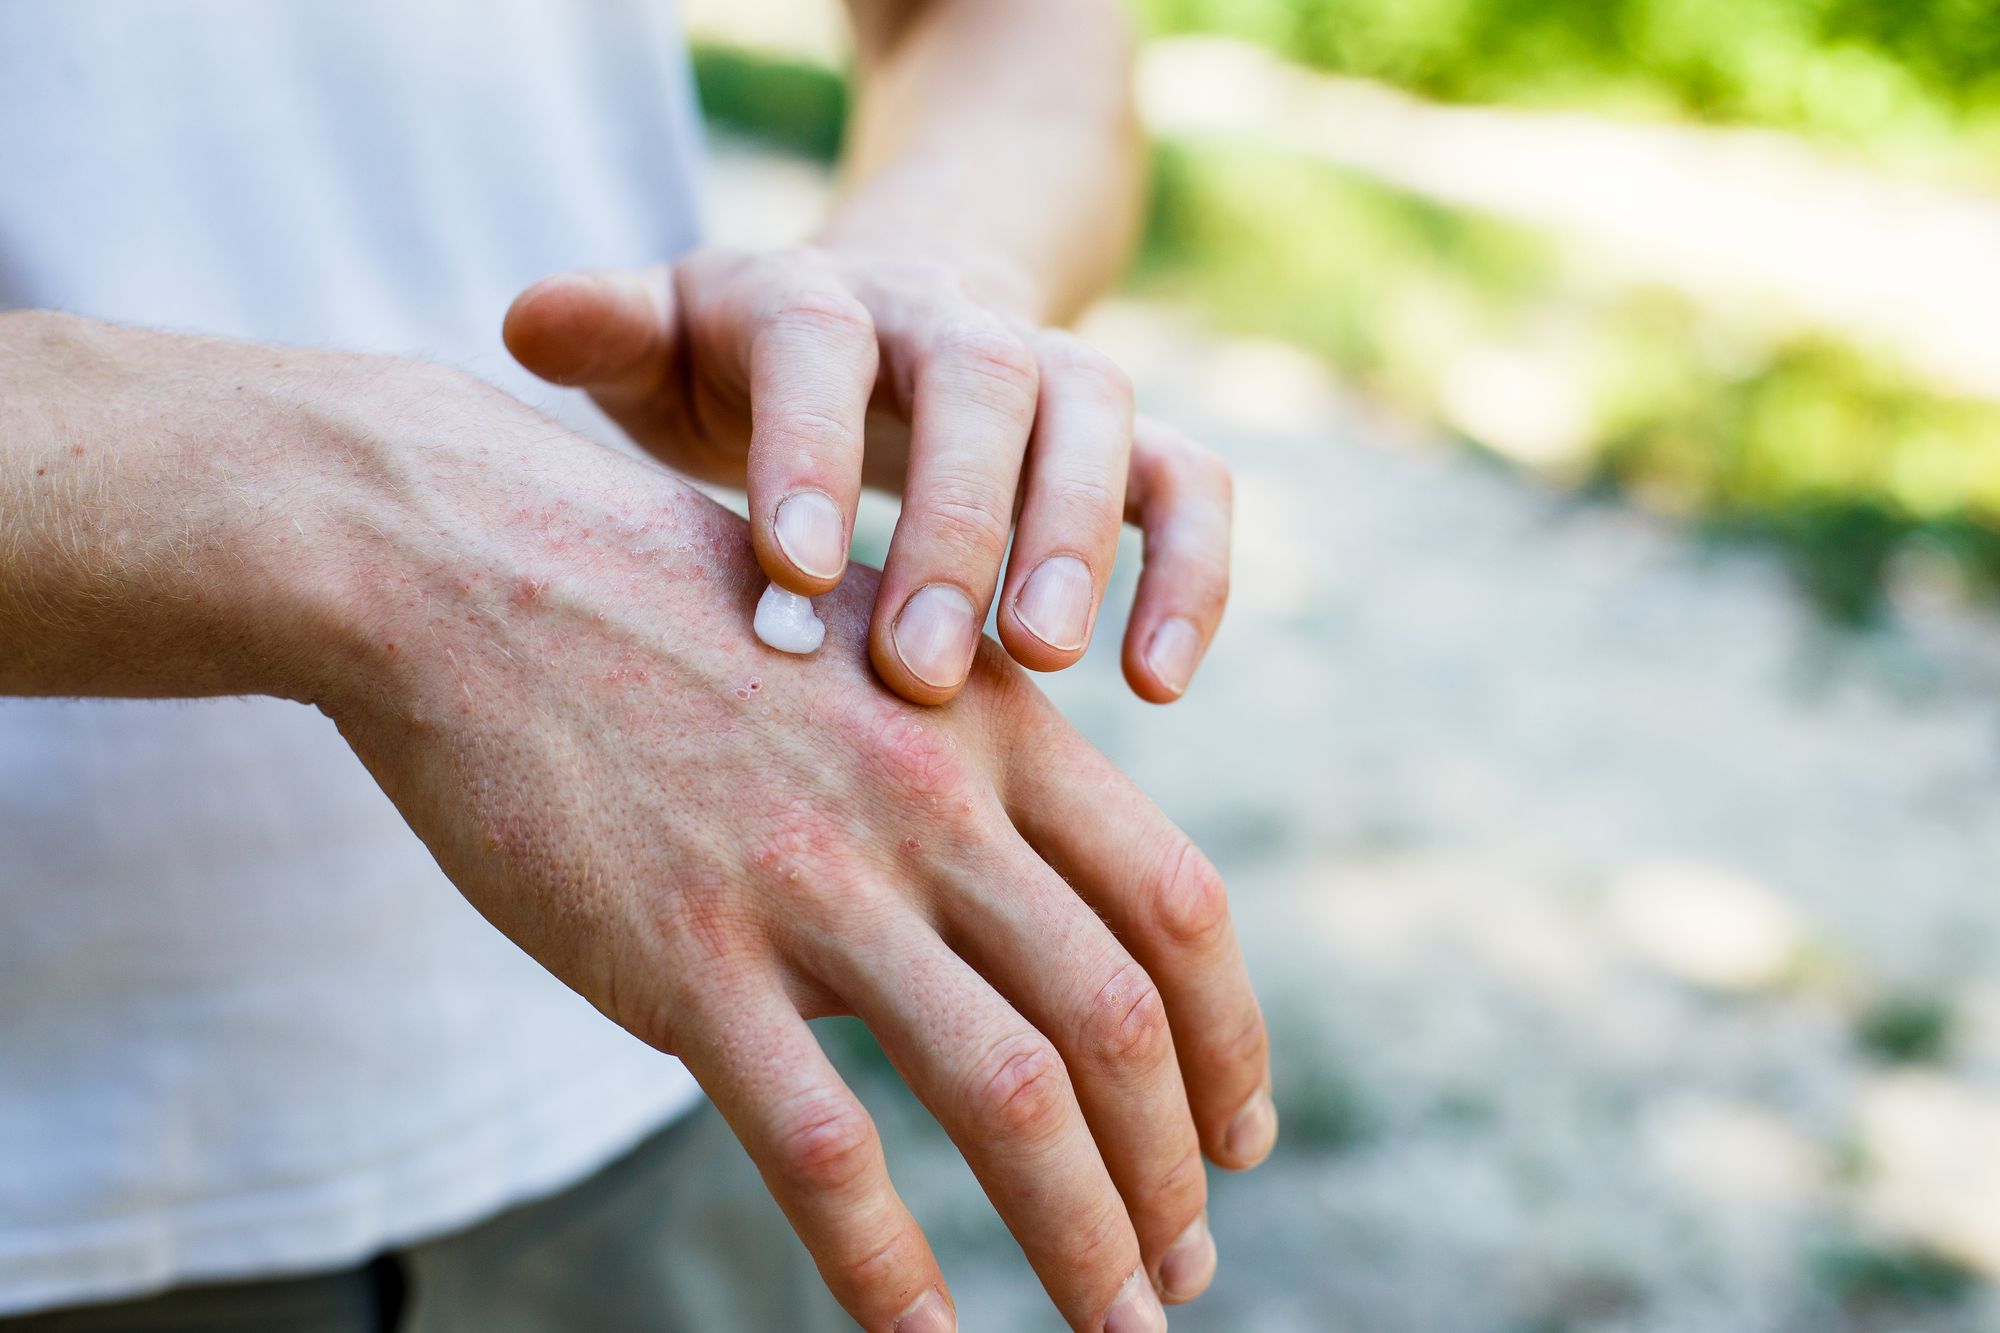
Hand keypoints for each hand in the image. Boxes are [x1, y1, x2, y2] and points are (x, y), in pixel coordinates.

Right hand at [289, 368, 1273, 1332]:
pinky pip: (820, 1146)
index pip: (1177, 909)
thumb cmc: (671, 609)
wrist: (471, 561)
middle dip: (1174, 1172)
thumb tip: (1022, 913)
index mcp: (995, 724)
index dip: (1233, 1044)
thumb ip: (963, 768)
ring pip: (1007, 1093)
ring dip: (1083, 1236)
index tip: (1240, 1139)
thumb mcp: (869, 649)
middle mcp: (932, 800)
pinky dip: (888, 1267)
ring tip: (1115, 1327)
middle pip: (1117, 1019)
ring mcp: (812, 876)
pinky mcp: (681, 952)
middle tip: (1185, 1274)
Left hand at [501, 245, 1229, 707]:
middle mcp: (945, 319)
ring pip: (1100, 417)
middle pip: (981, 375)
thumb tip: (525, 320)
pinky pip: (1189, 482)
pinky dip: (1191, 571)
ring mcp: (1050, 373)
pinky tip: (1156, 685)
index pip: (821, 344)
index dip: (811, 446)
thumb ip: (611, 335)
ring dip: (1081, 539)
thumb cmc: (750, 370)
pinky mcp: (1123, 442)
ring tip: (1048, 664)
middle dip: (958, 519)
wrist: (887, 321)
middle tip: (922, 667)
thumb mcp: (669, 344)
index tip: (794, 573)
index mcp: (817, 299)